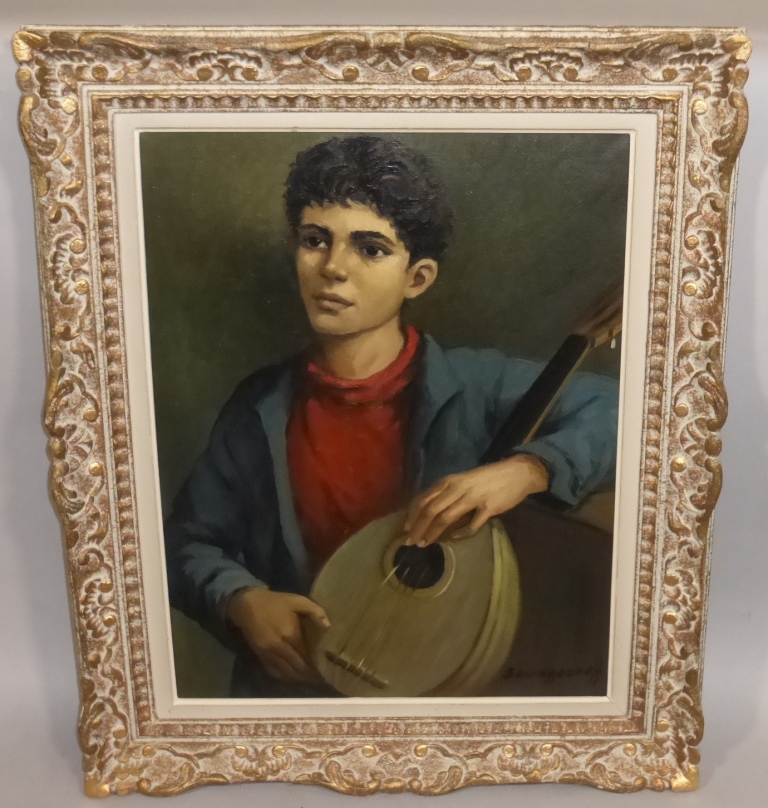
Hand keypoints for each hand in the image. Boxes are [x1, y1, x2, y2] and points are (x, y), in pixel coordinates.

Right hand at [226, 588, 329, 682]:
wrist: (247, 605)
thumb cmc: (275, 602)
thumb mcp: (297, 600)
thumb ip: (315, 610)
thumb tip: (328, 626)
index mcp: (290, 635)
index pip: (305, 657)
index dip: (315, 667)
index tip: (324, 671)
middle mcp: (279, 648)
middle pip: (296, 668)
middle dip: (308, 676)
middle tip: (319, 679)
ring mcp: (268, 654)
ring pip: (285, 673)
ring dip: (297, 678)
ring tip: (309, 680)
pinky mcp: (261, 656)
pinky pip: (274, 671)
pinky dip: (284, 676)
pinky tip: (292, 677)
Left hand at [403, 455, 548, 546]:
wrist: (517, 472)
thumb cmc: (486, 478)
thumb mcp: (462, 481)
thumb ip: (446, 494)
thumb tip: (428, 512)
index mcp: (449, 481)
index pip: (424, 499)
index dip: (413, 515)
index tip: (406, 529)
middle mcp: (457, 488)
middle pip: (430, 510)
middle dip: (418, 528)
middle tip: (411, 542)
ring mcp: (473, 498)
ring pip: (445, 517)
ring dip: (433, 532)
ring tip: (425, 544)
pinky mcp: (488, 508)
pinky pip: (471, 524)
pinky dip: (460, 533)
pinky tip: (453, 538)